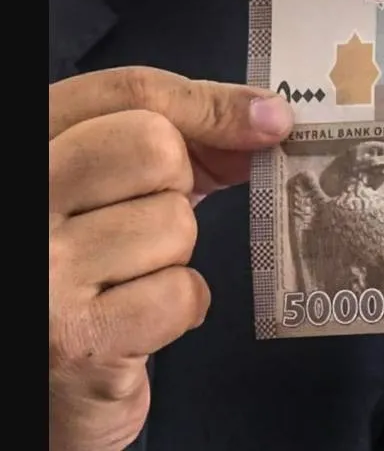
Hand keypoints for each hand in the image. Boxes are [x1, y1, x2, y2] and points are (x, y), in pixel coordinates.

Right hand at [48, 67, 292, 450]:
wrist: (48, 382)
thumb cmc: (90, 270)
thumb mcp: (116, 186)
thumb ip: (182, 141)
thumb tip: (269, 120)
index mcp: (31, 147)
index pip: (128, 92)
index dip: (210, 103)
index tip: (269, 121)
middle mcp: (24, 201)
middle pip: (154, 146)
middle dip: (177, 184)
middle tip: (146, 221)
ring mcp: (44, 272)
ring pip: (173, 222)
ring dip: (173, 255)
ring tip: (128, 280)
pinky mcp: (80, 339)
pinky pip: (179, 292)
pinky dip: (178, 307)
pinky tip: (139, 320)